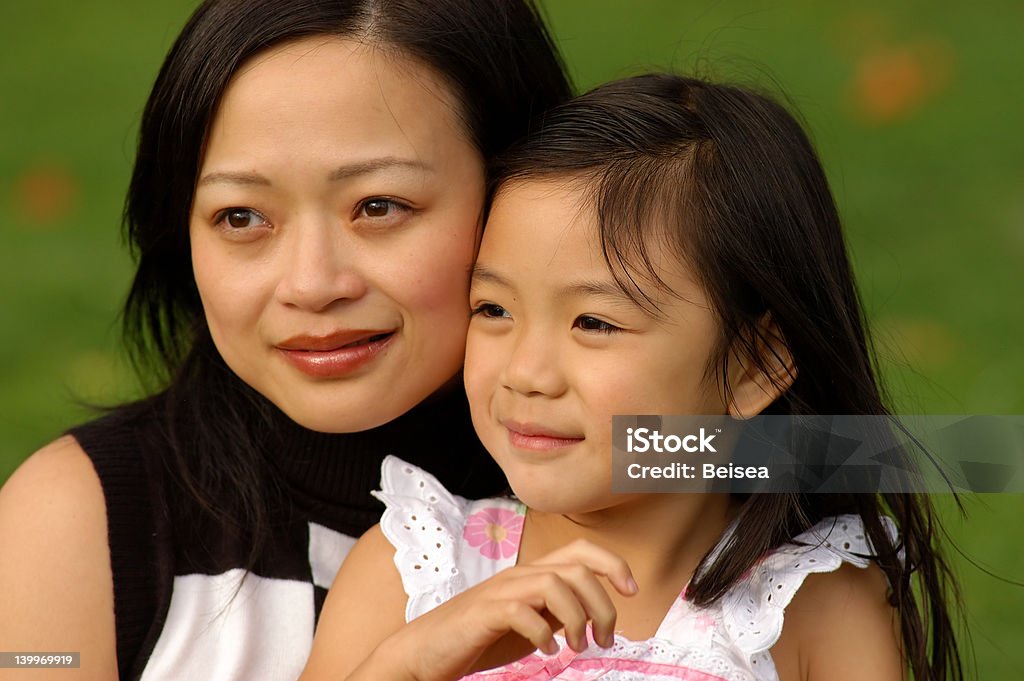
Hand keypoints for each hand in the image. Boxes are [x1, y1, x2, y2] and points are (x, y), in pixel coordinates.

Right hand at [369, 539, 637, 680]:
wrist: (426, 650)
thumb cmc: (479, 637)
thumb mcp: (530, 621)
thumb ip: (558, 611)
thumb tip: (594, 615)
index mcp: (532, 574)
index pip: (581, 549)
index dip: (613, 563)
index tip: (632, 592)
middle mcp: (519, 575)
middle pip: (578, 570)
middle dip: (603, 605)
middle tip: (604, 639)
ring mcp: (501, 592)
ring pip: (556, 585)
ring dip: (578, 619)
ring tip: (576, 647)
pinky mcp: (485, 613)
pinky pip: (524, 613)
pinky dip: (544, 634)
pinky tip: (545, 652)